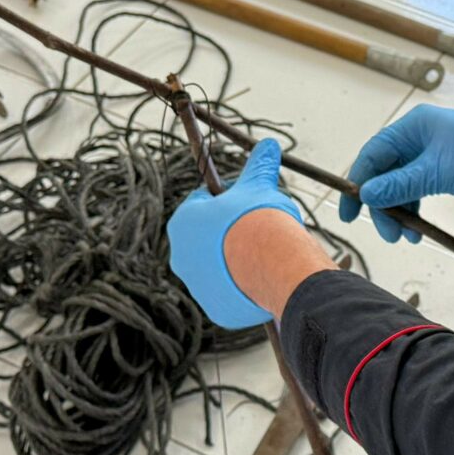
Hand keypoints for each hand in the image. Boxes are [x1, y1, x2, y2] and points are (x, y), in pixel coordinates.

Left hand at [166, 139, 305, 328]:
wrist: (272, 264)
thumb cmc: (258, 220)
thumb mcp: (258, 186)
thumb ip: (259, 167)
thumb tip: (268, 145)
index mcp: (183, 222)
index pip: (203, 205)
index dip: (227, 201)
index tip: (246, 203)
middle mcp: (181, 256)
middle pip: (208, 239)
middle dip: (229, 233)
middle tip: (258, 229)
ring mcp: (197, 285)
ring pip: (218, 268)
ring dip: (236, 261)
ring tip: (264, 255)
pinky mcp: (215, 308)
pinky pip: (230, 293)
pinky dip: (243, 286)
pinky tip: (262, 277)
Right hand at [339, 108, 453, 242]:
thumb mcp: (440, 172)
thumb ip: (401, 184)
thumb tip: (366, 194)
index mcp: (413, 128)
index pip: (373, 155)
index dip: (358, 183)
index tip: (350, 212)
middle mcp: (418, 138)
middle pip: (384, 173)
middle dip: (382, 204)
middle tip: (387, 233)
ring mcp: (432, 154)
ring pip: (401, 185)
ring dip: (399, 211)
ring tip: (405, 237)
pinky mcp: (445, 170)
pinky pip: (418, 189)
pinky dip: (415, 209)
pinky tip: (417, 230)